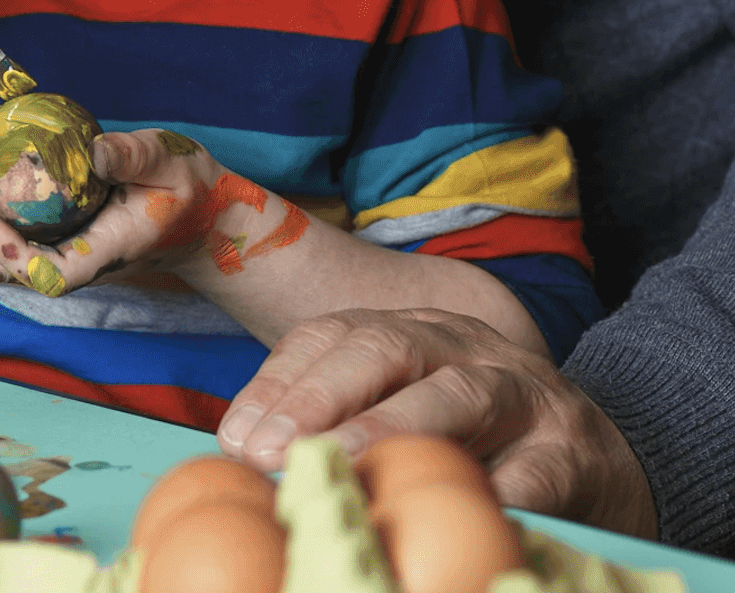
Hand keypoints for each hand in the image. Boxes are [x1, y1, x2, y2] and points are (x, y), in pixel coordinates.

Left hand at [0, 129, 295, 294]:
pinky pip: (14, 229)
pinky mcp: (57, 232)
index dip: (16, 258)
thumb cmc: (187, 191)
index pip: (55, 277)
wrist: (199, 216)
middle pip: (14, 268)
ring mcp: (65, 248)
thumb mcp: (171, 164)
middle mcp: (78, 257)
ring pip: (5, 252)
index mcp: (106, 250)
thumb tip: (93, 152)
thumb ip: (135, 158)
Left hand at [217, 308, 656, 537]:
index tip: (236, 437)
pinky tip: (445, 511)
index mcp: (414, 332)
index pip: (331, 336)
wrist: (606, 464)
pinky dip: (486, 491)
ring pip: (457, 393)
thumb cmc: (481, 441)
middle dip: (322, 395)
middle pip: (387, 348)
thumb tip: (246, 453)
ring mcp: (525, 395)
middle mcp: (466, 348)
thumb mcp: (408, 408)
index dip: (279, 383)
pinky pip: (529, 471)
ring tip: (342, 461)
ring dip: (393, 427)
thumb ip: (339, 418)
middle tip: (274, 448)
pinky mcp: (573, 453)